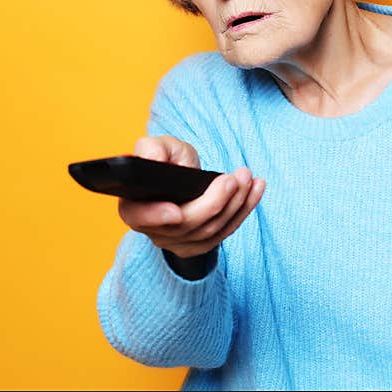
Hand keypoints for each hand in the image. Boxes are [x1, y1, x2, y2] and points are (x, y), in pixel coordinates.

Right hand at [117, 135, 265, 258]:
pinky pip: (227, 231)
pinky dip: (245, 209)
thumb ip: (151, 148)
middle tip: (232, 179)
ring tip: (246, 177)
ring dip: (235, 203)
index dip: (156, 216)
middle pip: (186, 225)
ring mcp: (179, 242)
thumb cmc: (168, 160)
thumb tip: (153, 160)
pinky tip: (257, 188)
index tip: (175, 211)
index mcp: (135, 207)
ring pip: (211, 230)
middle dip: (213, 202)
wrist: (184, 177)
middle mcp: (155, 230)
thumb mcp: (157, 147)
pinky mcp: (203, 244)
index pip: (140, 217)